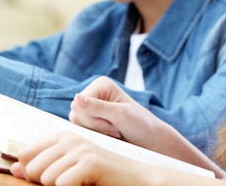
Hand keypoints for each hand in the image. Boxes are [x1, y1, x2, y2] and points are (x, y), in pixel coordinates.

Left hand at [10, 131, 144, 185]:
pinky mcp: (91, 162)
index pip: (24, 155)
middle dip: (45, 182)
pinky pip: (61, 184)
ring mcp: (80, 149)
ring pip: (45, 179)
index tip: (52, 177)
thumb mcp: (68, 169)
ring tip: (81, 183)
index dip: (32, 172)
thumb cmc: (101, 175)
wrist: (135, 178)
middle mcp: (69, 138)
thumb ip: (41, 167)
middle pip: (31, 168)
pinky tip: (87, 184)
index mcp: (61, 137)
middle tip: (70, 181)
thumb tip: (14, 168)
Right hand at [69, 77, 225, 176]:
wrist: (150, 140)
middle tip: (114, 128)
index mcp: (101, 84)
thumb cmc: (140, 124)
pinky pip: (81, 129)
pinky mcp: (93, 119)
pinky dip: (95, 135)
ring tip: (114, 130)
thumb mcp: (120, 115)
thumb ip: (97, 107)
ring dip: (95, 131)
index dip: (92, 118)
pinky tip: (109, 134)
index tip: (112, 122)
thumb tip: (76, 99)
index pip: (78, 103)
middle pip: (75, 113)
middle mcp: (95, 93)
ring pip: (77, 122)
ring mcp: (93, 107)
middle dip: (94, 125)